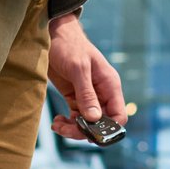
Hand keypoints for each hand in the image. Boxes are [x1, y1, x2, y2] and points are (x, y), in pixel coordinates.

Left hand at [47, 12, 127, 140]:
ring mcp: (88, 96)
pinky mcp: (74, 97)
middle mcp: (101, 93)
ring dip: (73, 129)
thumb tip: (94, 118)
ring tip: (58, 125)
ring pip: (87, 122)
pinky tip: (57, 121)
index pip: (118, 115)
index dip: (109, 128)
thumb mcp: (78, 68)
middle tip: (67, 130)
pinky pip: (75, 117)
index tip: (92, 134)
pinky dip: (67, 123)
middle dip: (86, 130)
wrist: (51, 34)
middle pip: (101, 123)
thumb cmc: (69, 45)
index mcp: (109, 85)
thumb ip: (87, 94)